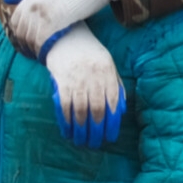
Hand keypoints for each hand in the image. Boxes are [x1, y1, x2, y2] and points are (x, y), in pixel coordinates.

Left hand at [4, 0, 120, 53]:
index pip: (15, 20)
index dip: (18, 34)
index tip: (24, 43)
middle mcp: (33, 3)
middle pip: (21, 31)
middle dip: (24, 45)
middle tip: (32, 54)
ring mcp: (42, 12)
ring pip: (30, 39)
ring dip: (33, 50)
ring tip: (40, 56)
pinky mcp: (53, 21)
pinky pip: (40, 42)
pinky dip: (42, 51)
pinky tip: (47, 55)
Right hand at [43, 22, 127, 148]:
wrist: (66, 38)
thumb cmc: (90, 54)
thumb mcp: (109, 65)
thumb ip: (115, 86)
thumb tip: (121, 110)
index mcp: (108, 75)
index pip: (112, 104)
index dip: (111, 123)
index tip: (109, 137)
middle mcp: (94, 79)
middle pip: (97, 110)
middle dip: (95, 131)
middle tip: (94, 144)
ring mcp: (77, 80)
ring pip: (80, 111)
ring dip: (80, 129)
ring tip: (80, 141)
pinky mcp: (62, 82)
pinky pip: (64, 106)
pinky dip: (66, 121)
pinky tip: (67, 130)